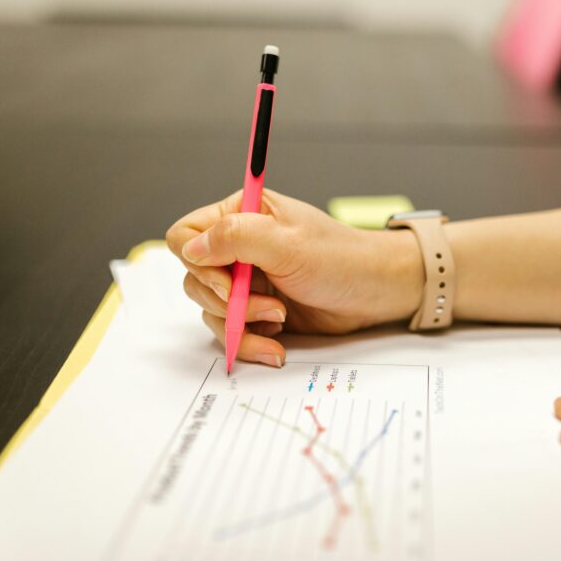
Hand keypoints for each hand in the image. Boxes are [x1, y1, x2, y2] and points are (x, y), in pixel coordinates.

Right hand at [166, 189, 422, 366]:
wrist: (374, 293)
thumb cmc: (340, 259)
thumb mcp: (287, 243)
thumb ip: (235, 238)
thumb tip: (192, 248)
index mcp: (240, 215)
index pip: (186, 235)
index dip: (197, 261)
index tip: (228, 280)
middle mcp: (237, 247)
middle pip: (194, 278)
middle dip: (227, 300)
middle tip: (268, 306)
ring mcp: (245, 281)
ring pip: (210, 309)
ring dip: (241, 323)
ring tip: (279, 320)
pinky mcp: (255, 310)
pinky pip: (231, 331)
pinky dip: (249, 342)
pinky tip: (276, 345)